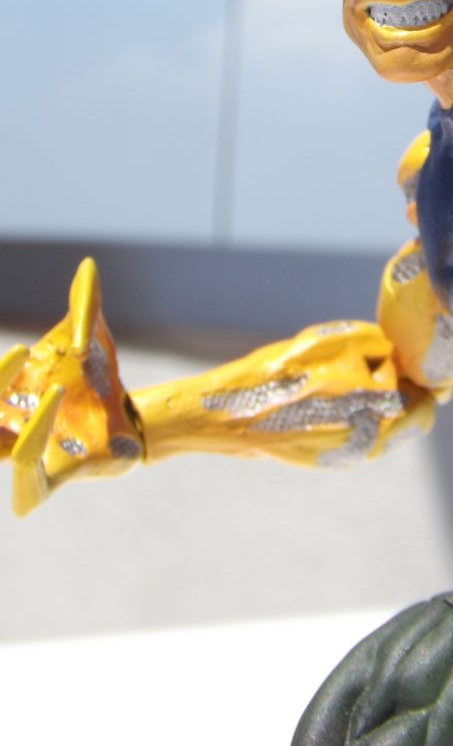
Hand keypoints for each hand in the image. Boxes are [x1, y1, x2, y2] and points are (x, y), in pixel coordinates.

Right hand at [0, 258, 142, 514]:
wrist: (135, 418)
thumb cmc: (101, 378)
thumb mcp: (94, 338)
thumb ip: (84, 306)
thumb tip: (88, 266)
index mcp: (12, 396)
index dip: (0, 375)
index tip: (24, 352)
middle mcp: (12, 427)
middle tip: (20, 363)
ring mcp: (31, 456)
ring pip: (1, 454)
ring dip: (29, 426)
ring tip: (58, 392)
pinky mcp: (56, 477)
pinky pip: (28, 490)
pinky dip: (28, 471)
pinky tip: (37, 448)